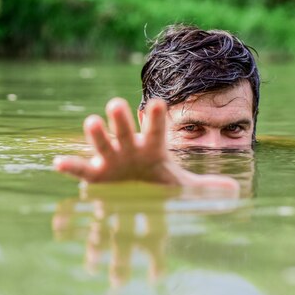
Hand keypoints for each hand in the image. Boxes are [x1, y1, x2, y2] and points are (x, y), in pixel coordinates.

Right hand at [54, 98, 238, 191]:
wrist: (136, 192)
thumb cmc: (158, 181)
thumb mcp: (181, 186)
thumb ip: (205, 187)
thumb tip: (236, 191)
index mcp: (152, 147)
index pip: (156, 130)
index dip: (156, 119)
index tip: (158, 102)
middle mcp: (130, 147)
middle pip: (125, 130)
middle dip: (122, 119)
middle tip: (117, 102)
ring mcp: (111, 159)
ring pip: (102, 143)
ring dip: (96, 134)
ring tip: (91, 121)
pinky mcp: (96, 174)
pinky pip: (81, 170)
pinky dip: (70, 167)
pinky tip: (58, 163)